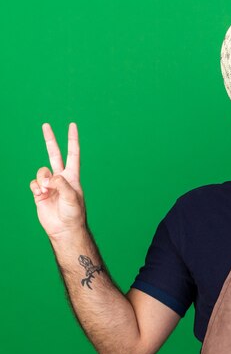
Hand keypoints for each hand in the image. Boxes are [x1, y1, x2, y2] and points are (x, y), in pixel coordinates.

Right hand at [30, 123, 84, 238]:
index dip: (72, 139)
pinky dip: (36, 187)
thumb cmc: (73, 214)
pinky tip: (41, 194)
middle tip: (46, 125)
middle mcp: (61, 178)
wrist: (64, 229)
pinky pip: (33, 183)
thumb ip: (62, 184)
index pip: (73, 154)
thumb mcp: (72, 197)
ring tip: (47, 191)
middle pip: (54, 154)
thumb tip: (50, 177)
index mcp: (72, 176)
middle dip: (50, 140)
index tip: (72, 125)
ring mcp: (50, 184)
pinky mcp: (39, 192)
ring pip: (41, 171)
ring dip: (42, 179)